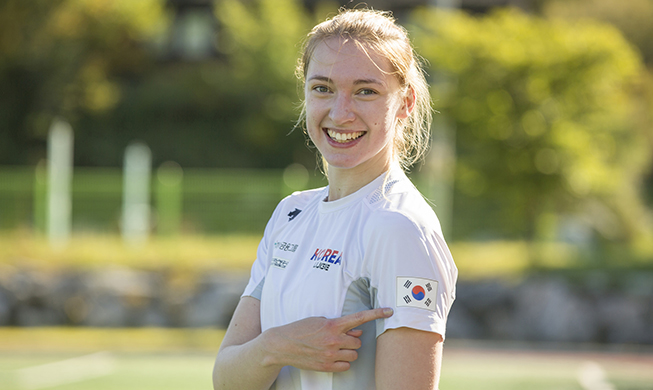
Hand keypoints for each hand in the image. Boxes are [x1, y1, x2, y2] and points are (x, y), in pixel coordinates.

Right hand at [263, 308, 393, 371]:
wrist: (283, 345)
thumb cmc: (300, 329)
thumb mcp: (319, 320)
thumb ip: (340, 325)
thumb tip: (357, 331)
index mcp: (333, 324)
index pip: (360, 318)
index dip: (376, 313)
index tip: (389, 311)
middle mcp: (334, 339)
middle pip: (358, 341)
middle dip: (353, 340)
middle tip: (341, 338)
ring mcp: (331, 354)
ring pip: (354, 354)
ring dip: (348, 351)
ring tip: (335, 348)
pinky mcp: (327, 366)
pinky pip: (346, 366)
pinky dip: (343, 362)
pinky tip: (333, 357)